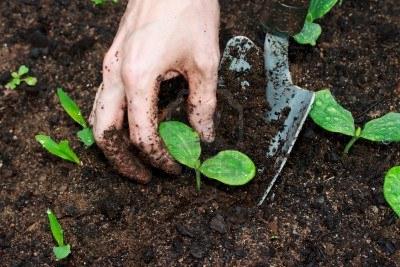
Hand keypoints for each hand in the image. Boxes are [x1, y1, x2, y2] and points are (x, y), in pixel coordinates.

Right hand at [90, 0, 219, 182]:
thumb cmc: (188, 11)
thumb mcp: (204, 63)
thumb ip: (203, 105)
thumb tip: (204, 136)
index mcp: (137, 78)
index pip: (142, 135)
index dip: (159, 158)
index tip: (176, 167)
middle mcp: (114, 75)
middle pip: (104, 133)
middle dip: (122, 161)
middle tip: (145, 176)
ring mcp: (110, 67)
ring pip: (99, 117)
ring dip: (115, 143)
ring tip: (139, 157)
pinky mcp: (114, 60)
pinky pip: (105, 100)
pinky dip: (117, 121)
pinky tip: (138, 125)